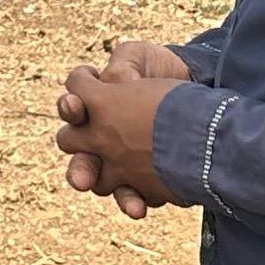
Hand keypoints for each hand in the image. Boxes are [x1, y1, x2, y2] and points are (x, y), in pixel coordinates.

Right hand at [56, 64, 184, 218]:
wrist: (194, 88)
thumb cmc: (159, 69)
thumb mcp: (141, 56)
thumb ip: (123, 64)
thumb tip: (118, 82)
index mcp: (91, 103)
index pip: (71, 107)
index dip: (71, 106)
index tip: (77, 103)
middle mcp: (97, 134)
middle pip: (75, 150)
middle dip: (77, 160)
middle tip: (82, 169)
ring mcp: (118, 158)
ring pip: (96, 180)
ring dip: (98, 187)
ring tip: (103, 195)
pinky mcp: (142, 176)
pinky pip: (128, 195)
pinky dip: (131, 202)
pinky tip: (139, 207)